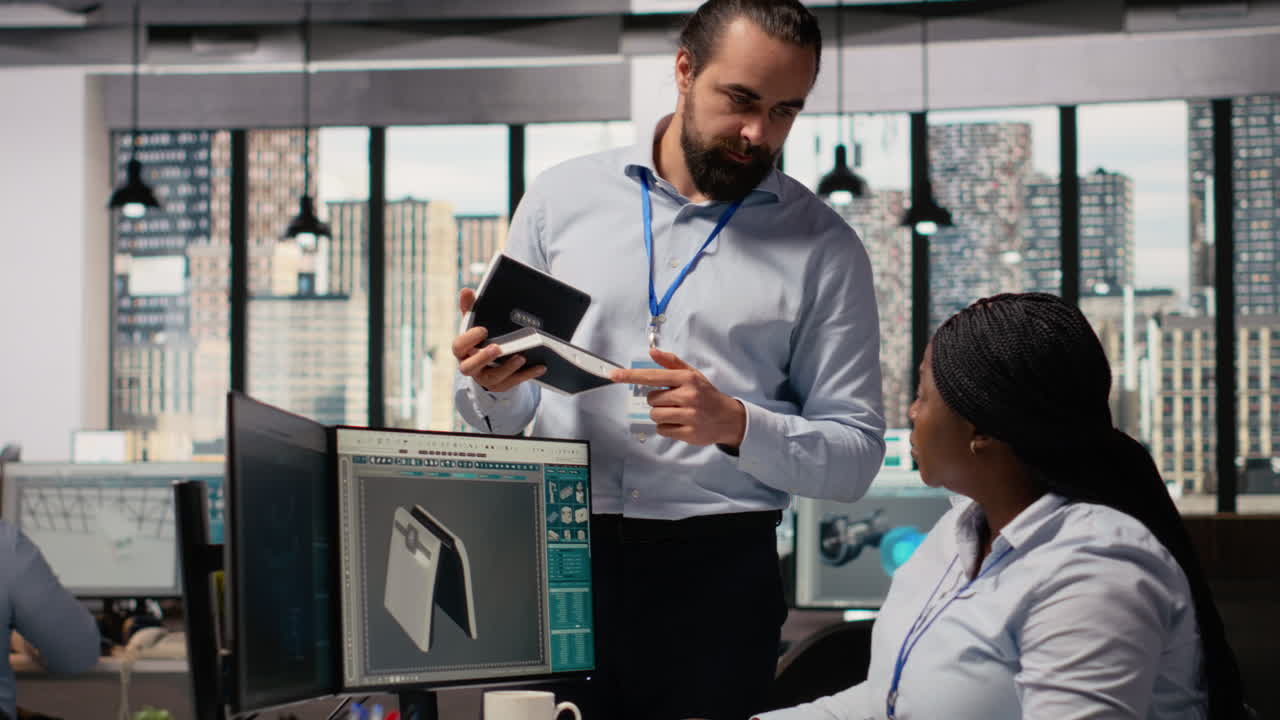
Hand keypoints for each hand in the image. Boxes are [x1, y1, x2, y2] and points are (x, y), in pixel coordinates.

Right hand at [452, 288, 545, 391]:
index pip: (459, 346)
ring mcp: (485, 379)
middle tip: (497, 348)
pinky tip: (540, 367)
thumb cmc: (480, 339)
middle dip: (484, 358)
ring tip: (521, 356)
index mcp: (463, 350)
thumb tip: (466, 290)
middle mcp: (471, 366)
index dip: (469, 339)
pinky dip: (527, 375)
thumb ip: (471, 309)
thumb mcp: (475, 323)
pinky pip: (514, 383)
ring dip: (508, 368)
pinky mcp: (501, 386)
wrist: (489, 363)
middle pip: (469, 367)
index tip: (483, 330)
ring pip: (494, 378)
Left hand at [609, 347, 745, 447]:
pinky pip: (662, 430)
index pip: (653, 376)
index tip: (614, 375)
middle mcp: (688, 396)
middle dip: (658, 401)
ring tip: (676, 413)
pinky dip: (667, 427)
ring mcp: (689, 416)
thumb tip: (652, 352)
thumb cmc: (706, 394)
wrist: (728, 418)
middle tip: (674, 401)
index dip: (631, 376)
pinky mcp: (689, 433)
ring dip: (660, 415)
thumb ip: (671, 363)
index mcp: (687, 379)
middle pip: (651, 399)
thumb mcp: (692, 374)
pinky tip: (679, 423)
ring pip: (655, 415)